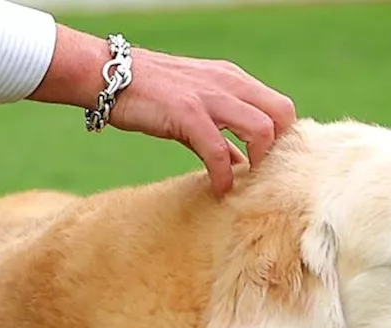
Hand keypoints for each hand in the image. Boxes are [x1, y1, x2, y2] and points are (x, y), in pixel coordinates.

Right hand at [30, 25, 296, 196]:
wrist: (107, 75)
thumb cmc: (150, 94)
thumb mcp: (197, 105)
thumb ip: (224, 131)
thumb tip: (244, 165)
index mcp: (233, 79)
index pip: (281, 107)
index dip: (283, 138)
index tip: (272, 165)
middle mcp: (228, 83)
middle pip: (282, 114)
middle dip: (279, 149)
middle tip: (264, 175)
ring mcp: (209, 97)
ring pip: (260, 130)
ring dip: (260, 162)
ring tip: (247, 183)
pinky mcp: (187, 114)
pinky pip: (219, 152)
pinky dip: (224, 176)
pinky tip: (219, 190)